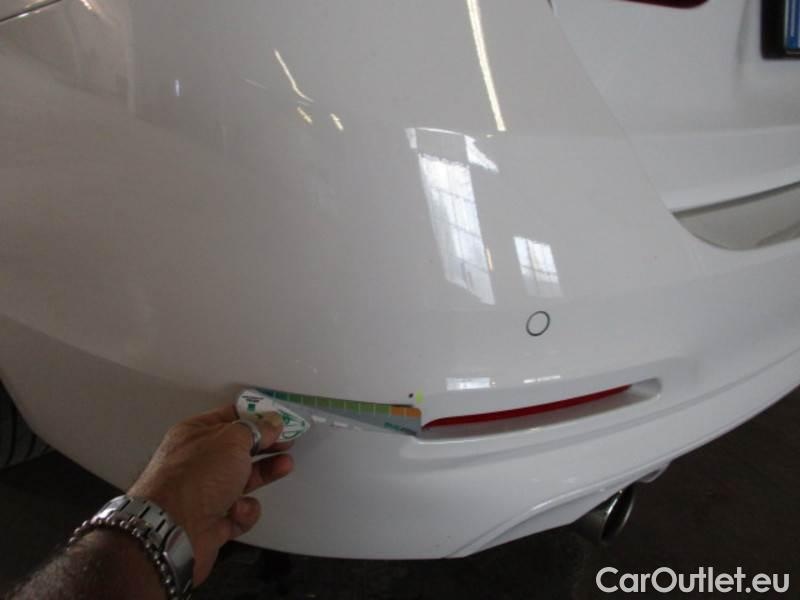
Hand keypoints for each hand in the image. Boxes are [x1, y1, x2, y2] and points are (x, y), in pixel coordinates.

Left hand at [128, 404, 293, 583]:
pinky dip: (244, 511)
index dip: (256, 416)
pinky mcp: (212, 521)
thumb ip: (256, 429)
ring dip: (264, 474)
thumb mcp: (232, 440)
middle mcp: (197, 461)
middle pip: (238, 449)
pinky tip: (238, 509)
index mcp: (195, 434)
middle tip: (286, 442)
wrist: (173, 531)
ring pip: (242, 480)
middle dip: (265, 446)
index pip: (229, 417)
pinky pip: (239, 512)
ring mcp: (204, 492)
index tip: (279, 418)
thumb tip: (271, 423)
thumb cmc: (196, 478)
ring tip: (283, 466)